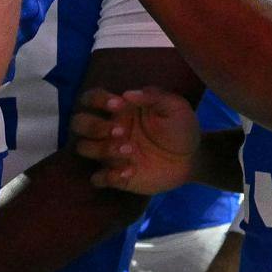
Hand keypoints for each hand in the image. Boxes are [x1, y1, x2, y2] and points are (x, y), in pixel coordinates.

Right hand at [70, 86, 200, 194]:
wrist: (192, 158)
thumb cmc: (180, 126)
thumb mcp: (174, 106)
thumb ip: (153, 96)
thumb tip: (127, 93)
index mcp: (121, 109)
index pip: (93, 98)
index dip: (97, 99)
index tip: (116, 105)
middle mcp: (109, 129)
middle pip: (79, 123)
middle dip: (93, 126)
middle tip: (120, 131)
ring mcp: (110, 153)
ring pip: (84, 148)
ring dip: (103, 149)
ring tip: (131, 150)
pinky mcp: (116, 176)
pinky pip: (98, 178)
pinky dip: (107, 176)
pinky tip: (130, 171)